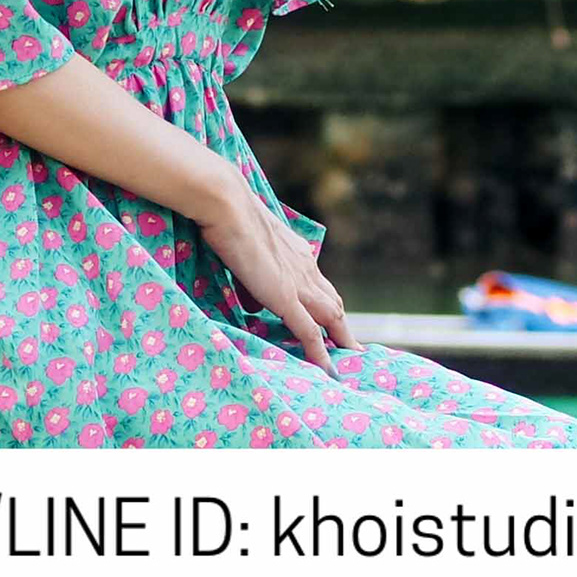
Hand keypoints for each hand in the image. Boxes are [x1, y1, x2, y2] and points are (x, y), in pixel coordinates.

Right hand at [197, 192, 350, 372]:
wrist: (227, 205)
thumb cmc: (229, 219)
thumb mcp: (246, 251)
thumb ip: (253, 281)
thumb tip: (253, 306)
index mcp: (297, 253)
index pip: (320, 285)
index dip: (327, 305)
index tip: (332, 321)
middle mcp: (306, 268)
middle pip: (334, 304)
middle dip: (342, 328)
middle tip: (349, 349)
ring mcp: (299, 284)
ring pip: (332, 318)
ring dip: (341, 341)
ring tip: (348, 361)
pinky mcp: (286, 297)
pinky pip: (310, 333)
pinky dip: (321, 354)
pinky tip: (328, 371)